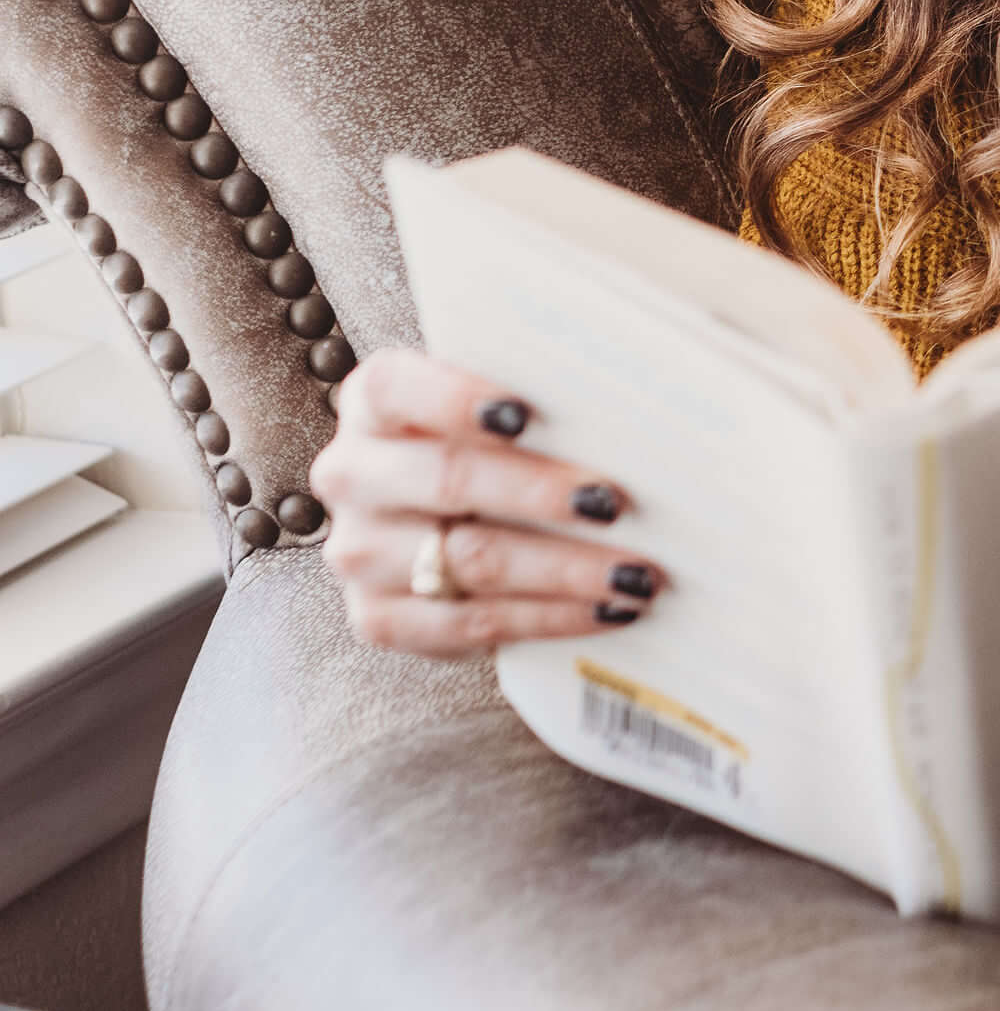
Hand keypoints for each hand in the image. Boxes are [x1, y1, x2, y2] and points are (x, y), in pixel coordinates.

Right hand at [311, 352, 665, 657]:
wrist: (447, 524)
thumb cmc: (497, 447)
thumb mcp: (502, 404)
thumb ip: (542, 388)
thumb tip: (633, 389)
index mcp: (373, 401)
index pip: (396, 389)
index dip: (456, 399)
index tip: (525, 413)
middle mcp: (352, 473)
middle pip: (447, 479)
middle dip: (540, 492)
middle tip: (614, 502)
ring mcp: (359, 552)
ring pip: (470, 559)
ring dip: (565, 569)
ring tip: (636, 572)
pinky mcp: (381, 619)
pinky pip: (474, 622)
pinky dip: (550, 617)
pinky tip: (606, 609)